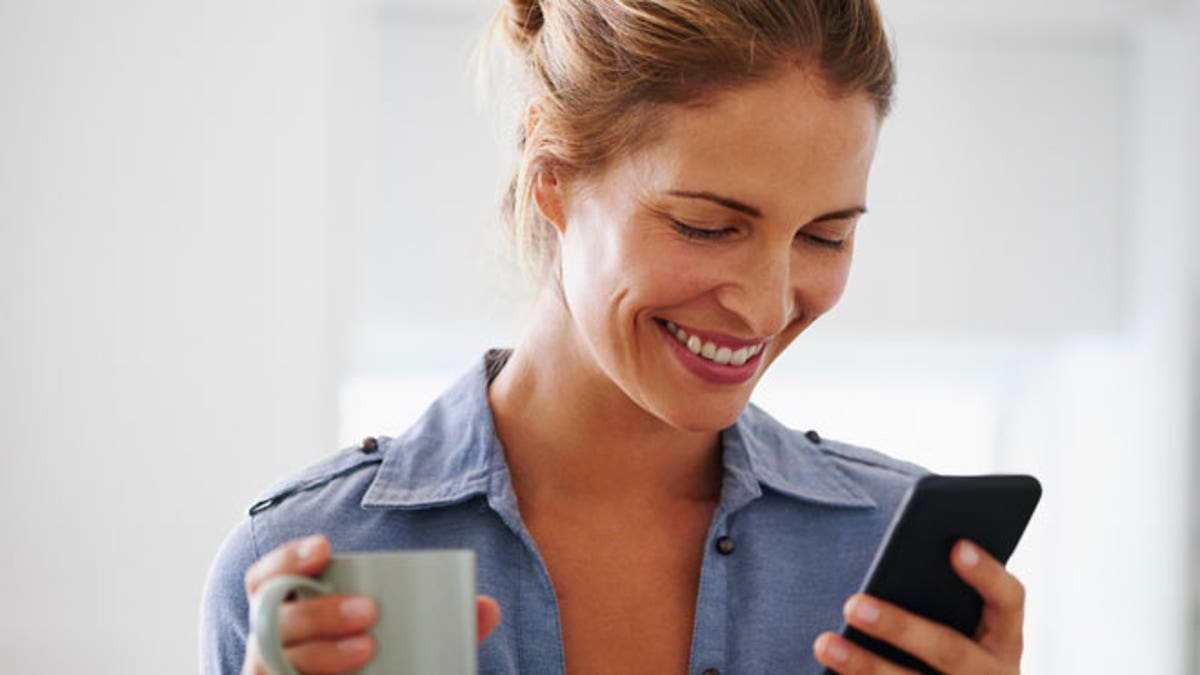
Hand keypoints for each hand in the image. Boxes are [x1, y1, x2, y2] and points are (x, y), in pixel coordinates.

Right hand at [241, 535, 502, 674]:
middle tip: (370, 611)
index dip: (286, 559)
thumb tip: (487, 608)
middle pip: (272, 620)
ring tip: (367, 649)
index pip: (264, 578)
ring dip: (320, 652)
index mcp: (289, 611)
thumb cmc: (380, 661)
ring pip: (272, 662)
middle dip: (319, 610)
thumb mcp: (409, 637)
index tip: (326, 547)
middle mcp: (270, 644)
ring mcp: (272, 674)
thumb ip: (444, 623)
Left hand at [813, 539, 1024, 673]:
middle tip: (852, 604)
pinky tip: (826, 671)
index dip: (987, 574)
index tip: (957, 546)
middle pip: (950, 651)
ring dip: (866, 667)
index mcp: (1004, 640)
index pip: (1008, 600)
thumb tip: (892, 565)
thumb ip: (937, 595)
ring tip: (824, 644)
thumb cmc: (948, 643)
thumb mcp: (960, 625)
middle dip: (900, 627)